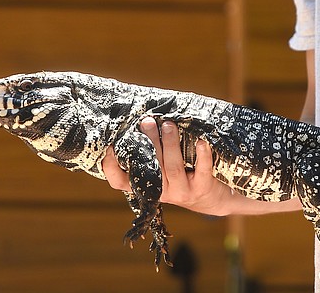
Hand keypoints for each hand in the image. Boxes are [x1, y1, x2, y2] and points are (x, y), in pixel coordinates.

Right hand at [101, 118, 234, 215]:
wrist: (211, 198)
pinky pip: (202, 171)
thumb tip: (140, 121)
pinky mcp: (202, 188)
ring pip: (173, 167)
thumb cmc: (183, 175)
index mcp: (146, 185)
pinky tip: (201, 142)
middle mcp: (161, 191)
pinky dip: (202, 156)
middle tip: (147, 122)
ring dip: (170, 144)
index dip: (111, 167)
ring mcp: (181, 191)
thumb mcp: (163, 169)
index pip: (121, 181)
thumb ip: (150, 153)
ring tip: (169, 125)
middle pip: (151, 166)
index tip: (109, 147)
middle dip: (149, 141)